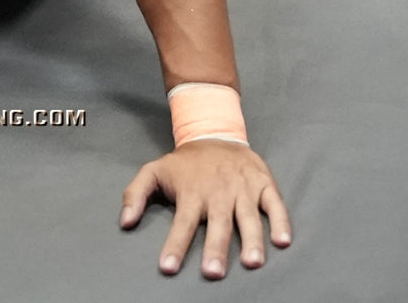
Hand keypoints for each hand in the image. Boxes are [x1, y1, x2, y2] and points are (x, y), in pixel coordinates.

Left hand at [119, 140, 291, 278]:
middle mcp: (218, 193)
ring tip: (252, 262)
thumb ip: (135, 194)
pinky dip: (281, 222)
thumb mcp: (153, 171)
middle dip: (215, 248)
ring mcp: (243, 189)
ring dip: (251, 240)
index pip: (182, 224)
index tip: (168, 267)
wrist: (215, 134)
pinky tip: (283, 241)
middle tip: (212, 272)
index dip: (175, 246)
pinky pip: (275, 205)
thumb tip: (124, 222)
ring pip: (248, 217)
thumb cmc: (184, 164)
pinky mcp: (263, 184)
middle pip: (217, 225)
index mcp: (192, 193)